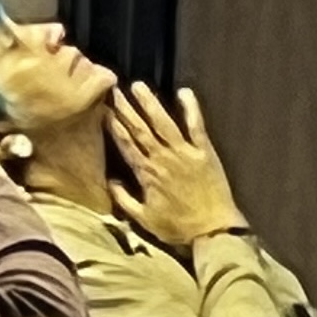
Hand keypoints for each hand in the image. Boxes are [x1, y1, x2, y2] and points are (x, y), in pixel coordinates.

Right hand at [108, 83, 246, 253]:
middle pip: (140, 129)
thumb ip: (124, 199)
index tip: (103, 109)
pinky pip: (197, 126)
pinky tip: (185, 92)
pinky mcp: (205, 152)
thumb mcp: (143, 219)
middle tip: (114, 89)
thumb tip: (109, 182)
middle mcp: (163, 158)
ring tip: (139, 86)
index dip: (114, 125)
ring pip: (163, 123)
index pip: (126, 144)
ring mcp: (184, 153)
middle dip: (126, 109)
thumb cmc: (178, 227)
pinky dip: (191, 108)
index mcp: (146, 174)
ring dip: (150, 104)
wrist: (212, 230)